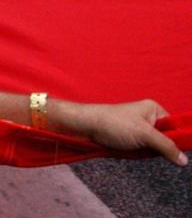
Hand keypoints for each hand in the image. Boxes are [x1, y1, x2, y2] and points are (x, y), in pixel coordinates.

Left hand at [54, 98, 187, 165]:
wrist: (87, 126)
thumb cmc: (113, 123)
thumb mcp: (144, 134)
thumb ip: (166, 146)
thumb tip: (184, 160)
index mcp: (154, 109)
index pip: (175, 127)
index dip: (174, 140)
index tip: (171, 149)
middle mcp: (148, 117)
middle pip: (165, 140)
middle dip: (157, 147)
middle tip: (145, 145)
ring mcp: (139, 129)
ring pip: (154, 148)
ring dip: (146, 151)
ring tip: (133, 146)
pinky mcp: (131, 138)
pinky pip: (142, 151)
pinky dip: (138, 153)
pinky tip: (128, 150)